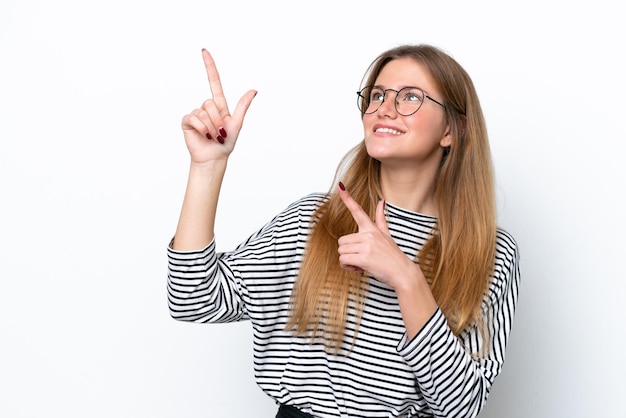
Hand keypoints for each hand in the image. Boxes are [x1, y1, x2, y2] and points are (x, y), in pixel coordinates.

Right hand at [181, 49, 256, 164]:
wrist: (214, 157)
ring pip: (203, 112)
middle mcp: (207, 107)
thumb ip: (243, 106)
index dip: (210, 66)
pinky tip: (203, 135)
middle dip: (217, 119)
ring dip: (211, 126)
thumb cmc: (227, 142)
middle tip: (220, 132)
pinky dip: (201, 128)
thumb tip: (254, 90)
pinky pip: (194, 118)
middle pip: (210, 102)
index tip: (204, 51)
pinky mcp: (187, 121)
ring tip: (212, 136)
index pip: (214, 81)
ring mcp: (196, 113)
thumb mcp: (237, 123)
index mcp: (220, 105)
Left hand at [337, 183, 420, 290]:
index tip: (341, 186)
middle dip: (347, 252)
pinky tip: (360, 268)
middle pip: (342, 241)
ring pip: (341, 251)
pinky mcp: (364, 257)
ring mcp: (366, 245)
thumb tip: (382, 201)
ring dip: (348, 260)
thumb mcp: (386, 234)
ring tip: (362, 263)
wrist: (402, 273)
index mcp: (372, 229)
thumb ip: (380, 218)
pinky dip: (348, 267)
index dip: (347, 198)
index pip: (358, 210)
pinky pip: (344, 260)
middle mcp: (368, 234)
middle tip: (361, 258)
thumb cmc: (393, 256)